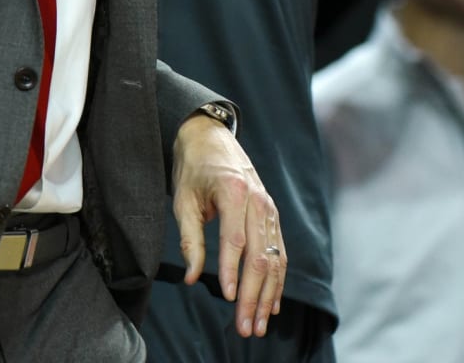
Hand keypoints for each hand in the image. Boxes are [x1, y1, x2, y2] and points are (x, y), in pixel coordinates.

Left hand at [172, 113, 285, 337]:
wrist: (211, 137)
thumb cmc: (193, 168)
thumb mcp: (183, 199)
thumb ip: (190, 239)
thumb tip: (191, 277)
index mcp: (234, 192)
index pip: (235, 239)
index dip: (232, 271)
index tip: (227, 299)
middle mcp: (258, 200)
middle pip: (260, 254)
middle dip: (252, 294)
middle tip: (244, 327)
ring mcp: (269, 207)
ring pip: (274, 257)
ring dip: (268, 294)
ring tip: (259, 324)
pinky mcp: (272, 213)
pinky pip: (279, 250)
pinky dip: (277, 278)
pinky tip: (272, 302)